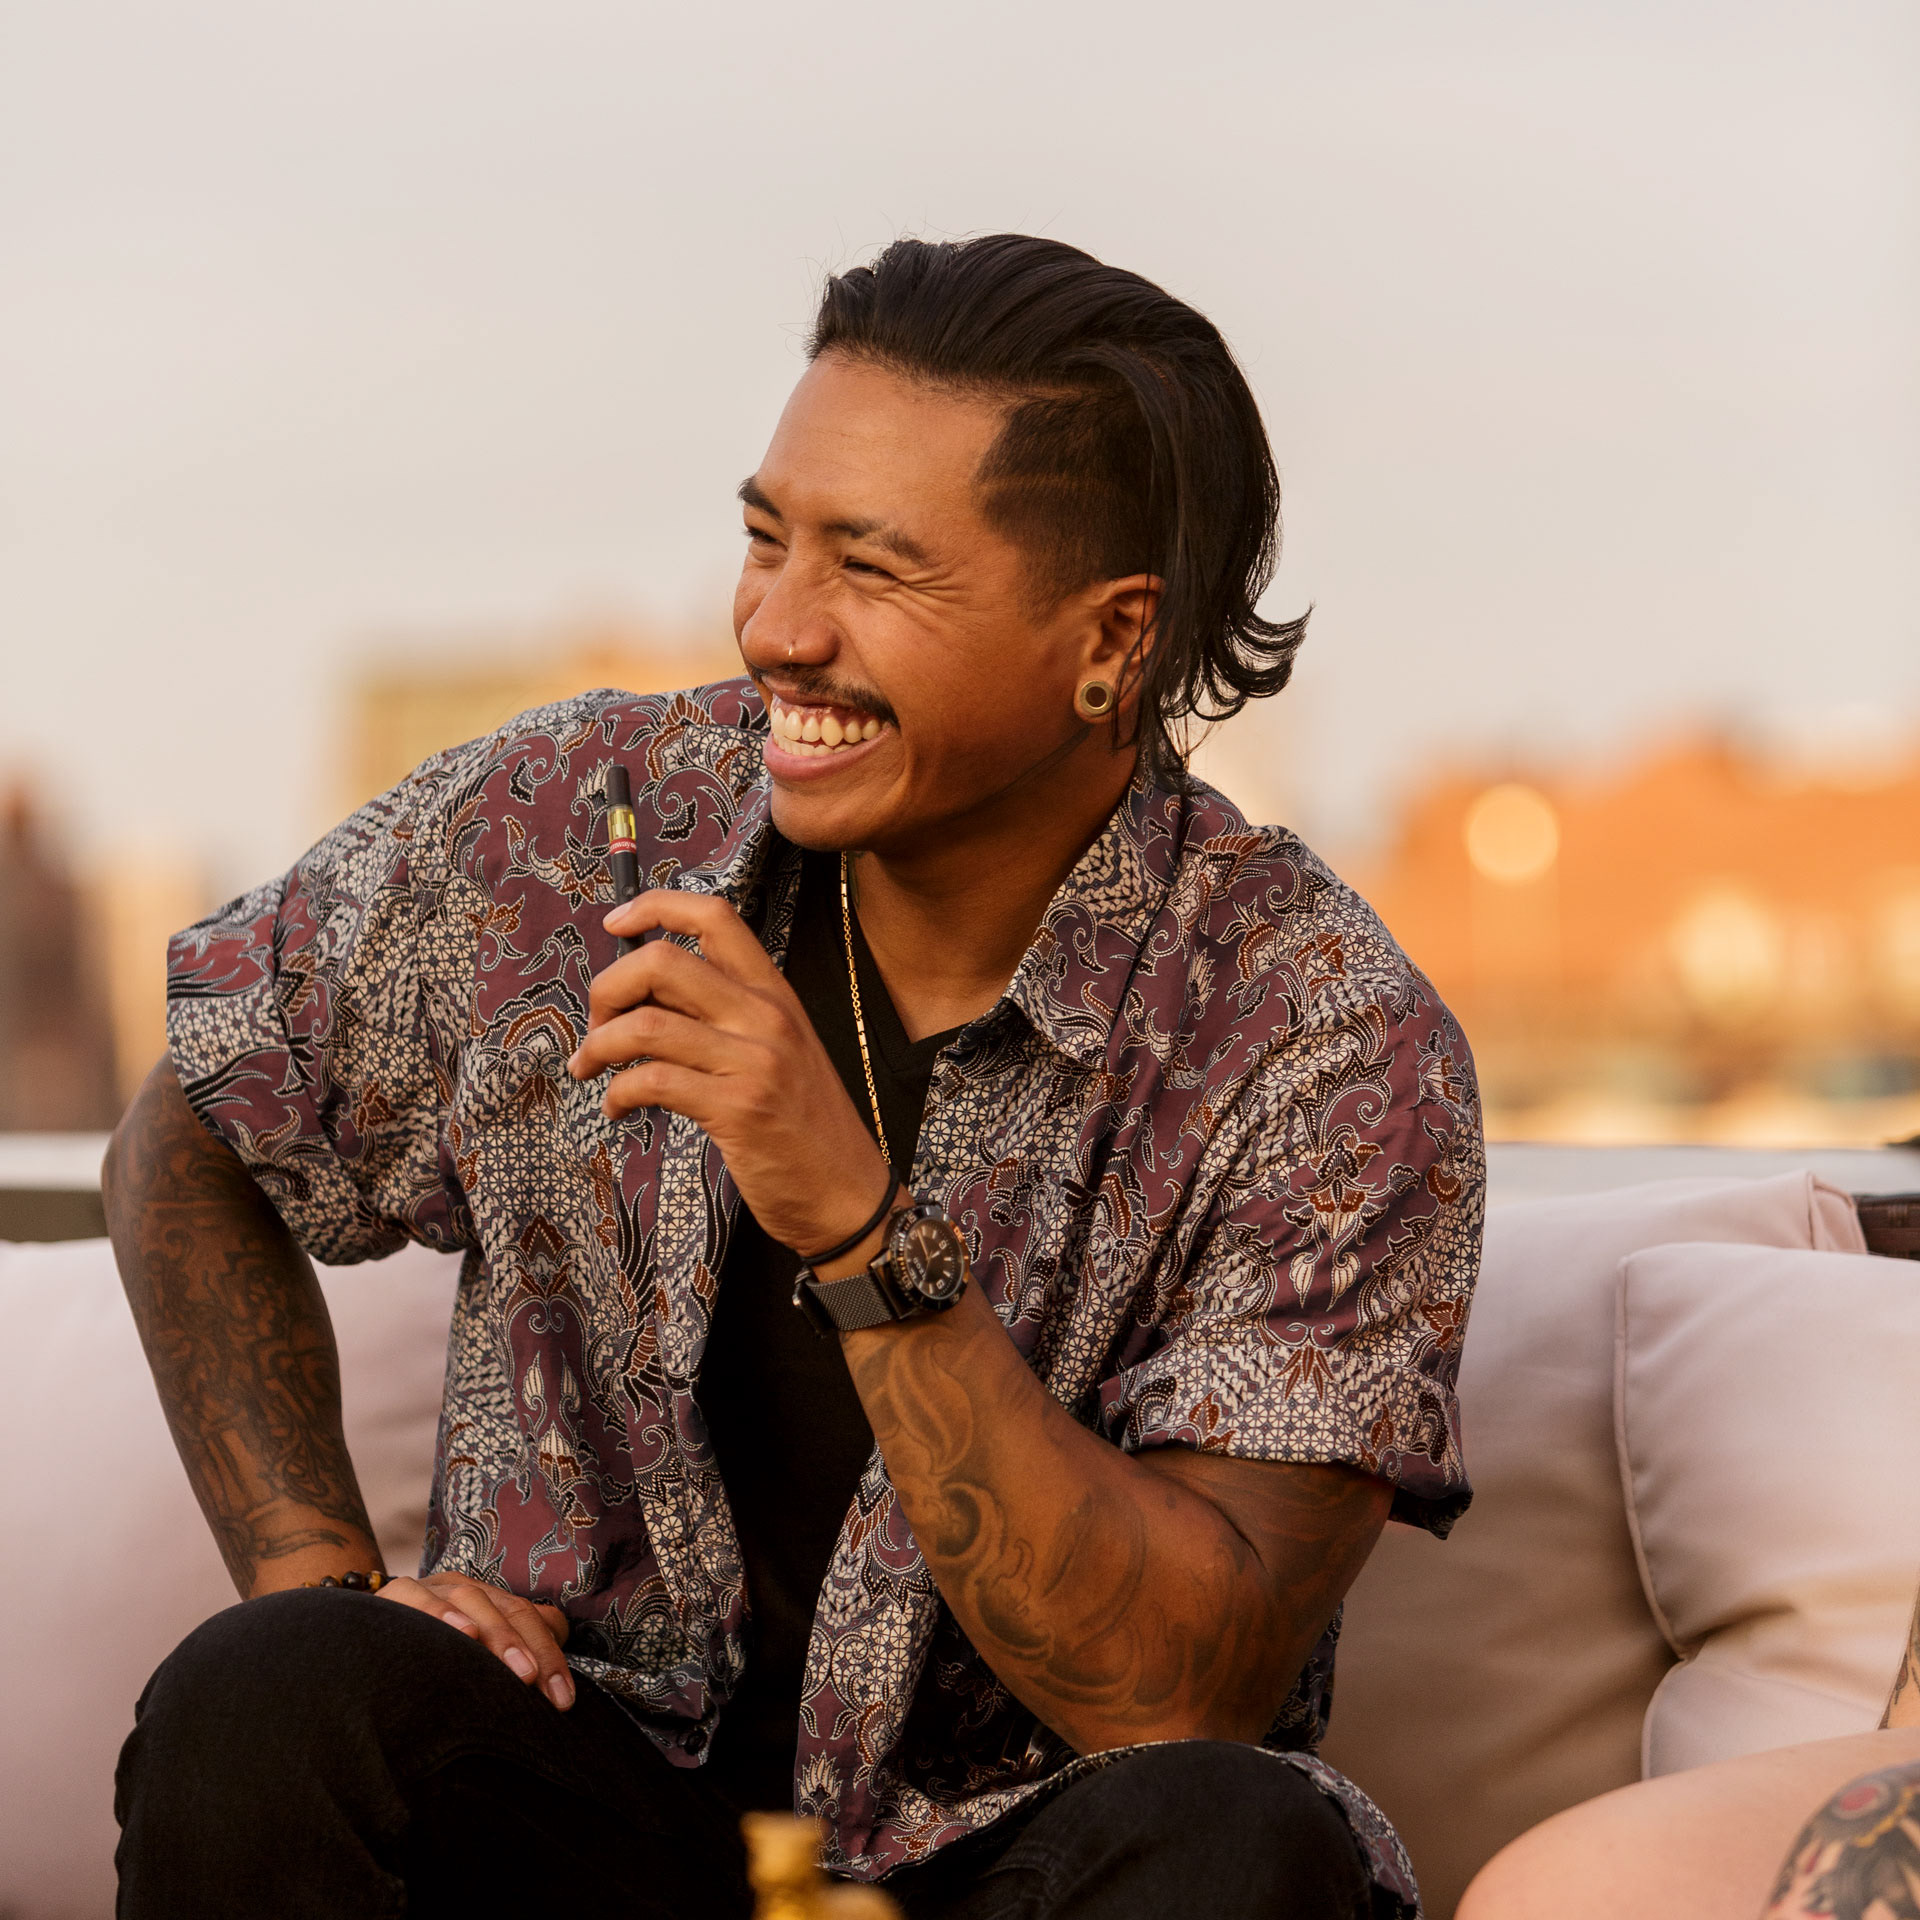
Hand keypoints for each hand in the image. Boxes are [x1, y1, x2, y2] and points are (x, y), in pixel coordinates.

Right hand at [377, 1571, 574, 1709]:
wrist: (352, 1646)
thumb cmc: (422, 1665)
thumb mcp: (468, 1666)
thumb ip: (501, 1670)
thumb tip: (550, 1699)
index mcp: (489, 1602)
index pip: (531, 1618)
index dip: (551, 1655)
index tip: (563, 1702)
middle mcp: (464, 1590)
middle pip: (511, 1609)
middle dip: (534, 1650)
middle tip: (544, 1689)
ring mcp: (431, 1587)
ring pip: (472, 1599)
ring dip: (499, 1635)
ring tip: (521, 1672)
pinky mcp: (394, 1594)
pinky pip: (418, 1597)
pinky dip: (443, 1613)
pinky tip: (464, 1635)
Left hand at [568, 889, 894, 1260]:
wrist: (849, 1196)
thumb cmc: (805, 1128)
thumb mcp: (778, 1053)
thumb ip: (724, 1018)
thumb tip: (644, 998)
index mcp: (775, 994)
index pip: (715, 918)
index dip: (655, 906)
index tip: (615, 924)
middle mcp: (766, 1016)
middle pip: (662, 961)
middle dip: (607, 989)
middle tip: (596, 1024)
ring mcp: (755, 1061)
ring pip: (646, 1024)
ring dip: (598, 1046)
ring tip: (591, 1068)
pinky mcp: (738, 1109)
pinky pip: (652, 1081)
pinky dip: (617, 1093)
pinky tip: (618, 1109)